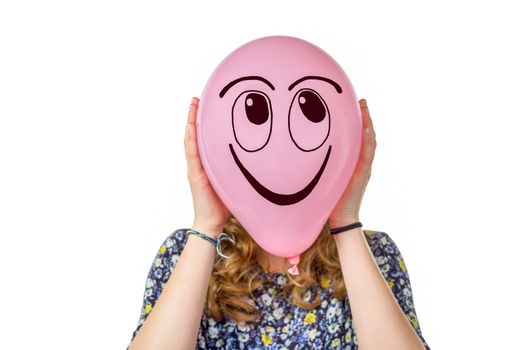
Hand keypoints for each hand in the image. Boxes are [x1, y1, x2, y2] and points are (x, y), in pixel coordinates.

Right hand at [184, 97, 229, 236]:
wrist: (213, 222)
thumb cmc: (226, 203)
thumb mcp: (235, 179)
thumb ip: (242, 168)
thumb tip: (264, 158)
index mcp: (208, 162)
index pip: (204, 137)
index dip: (204, 121)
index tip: (208, 104)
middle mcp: (199, 162)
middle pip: (195, 134)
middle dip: (195, 115)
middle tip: (197, 97)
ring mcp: (195, 168)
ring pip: (191, 140)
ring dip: (190, 122)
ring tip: (193, 104)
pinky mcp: (195, 175)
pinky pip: (192, 153)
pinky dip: (191, 139)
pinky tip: (191, 126)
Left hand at [329, 99, 375, 227]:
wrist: (340, 218)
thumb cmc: (330, 199)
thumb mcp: (325, 176)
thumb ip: (321, 164)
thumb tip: (301, 152)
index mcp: (353, 162)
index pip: (358, 137)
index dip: (358, 121)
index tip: (354, 105)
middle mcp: (361, 163)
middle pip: (366, 135)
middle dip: (365, 117)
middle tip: (362, 100)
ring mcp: (364, 168)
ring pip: (370, 142)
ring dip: (369, 124)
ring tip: (365, 107)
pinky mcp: (362, 175)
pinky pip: (367, 155)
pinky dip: (367, 141)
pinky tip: (365, 129)